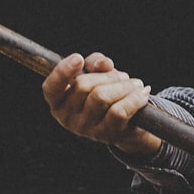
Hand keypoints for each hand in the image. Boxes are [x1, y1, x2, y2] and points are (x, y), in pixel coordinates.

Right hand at [41, 52, 162, 157]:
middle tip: (122, 76)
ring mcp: (86, 129)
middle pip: (83, 86)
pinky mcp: (106, 135)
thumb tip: (104, 64)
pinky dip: (134, 99)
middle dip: (107, 75)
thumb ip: (94, 62)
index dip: (62, 72)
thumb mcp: (96, 74)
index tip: (78, 58)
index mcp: (58, 102)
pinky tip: (142, 94)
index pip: (51, 88)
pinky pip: (120, 111)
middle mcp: (67, 118)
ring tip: (135, 84)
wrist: (126, 123)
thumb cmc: (105, 92)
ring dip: (123, 85)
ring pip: (102, 97)